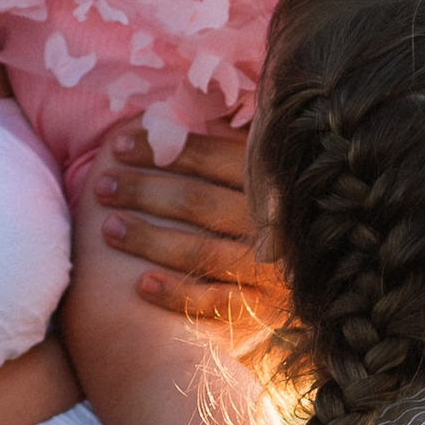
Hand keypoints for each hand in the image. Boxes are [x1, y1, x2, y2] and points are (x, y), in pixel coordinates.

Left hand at [93, 123, 288, 332]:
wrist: (323, 282)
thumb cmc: (278, 216)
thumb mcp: (268, 176)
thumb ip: (236, 148)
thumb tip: (178, 115)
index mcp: (274, 183)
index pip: (212, 157)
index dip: (163, 150)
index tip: (118, 146)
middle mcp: (273, 224)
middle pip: (198, 202)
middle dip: (143, 191)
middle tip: (102, 186)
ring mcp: (269, 270)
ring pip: (200, 251)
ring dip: (148, 239)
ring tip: (108, 228)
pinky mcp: (262, 310)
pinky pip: (214, 302)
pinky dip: (177, 294)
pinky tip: (141, 284)